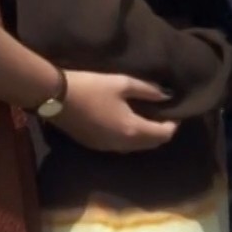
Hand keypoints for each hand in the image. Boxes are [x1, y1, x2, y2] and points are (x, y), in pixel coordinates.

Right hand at [49, 70, 177, 151]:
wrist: (57, 98)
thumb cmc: (92, 87)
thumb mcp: (122, 83)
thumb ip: (147, 91)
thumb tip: (166, 96)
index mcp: (132, 129)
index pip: (163, 135)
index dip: (173, 125)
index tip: (175, 112)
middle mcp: (122, 145)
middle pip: (152, 145)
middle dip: (161, 132)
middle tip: (163, 115)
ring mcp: (108, 148)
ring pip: (136, 148)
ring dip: (146, 137)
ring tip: (148, 119)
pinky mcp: (96, 147)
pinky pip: (122, 147)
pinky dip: (131, 139)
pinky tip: (128, 123)